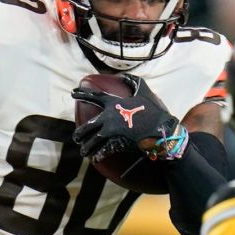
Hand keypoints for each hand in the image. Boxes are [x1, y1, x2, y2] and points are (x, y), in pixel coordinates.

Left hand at [71, 74, 185, 160]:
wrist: (161, 127)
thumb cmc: (153, 109)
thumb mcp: (144, 90)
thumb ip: (133, 82)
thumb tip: (125, 76)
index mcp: (113, 103)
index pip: (94, 97)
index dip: (82, 94)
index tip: (73, 93)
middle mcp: (109, 116)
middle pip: (88, 124)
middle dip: (80, 132)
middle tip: (76, 137)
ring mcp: (112, 130)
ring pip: (92, 139)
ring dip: (86, 146)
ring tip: (83, 151)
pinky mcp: (117, 142)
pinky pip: (103, 149)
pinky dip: (98, 154)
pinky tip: (94, 158)